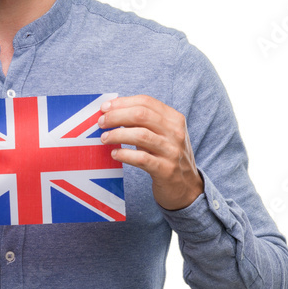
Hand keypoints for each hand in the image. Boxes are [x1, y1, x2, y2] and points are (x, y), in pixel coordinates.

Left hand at [98, 95, 203, 209]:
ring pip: (141, 135)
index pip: (146, 102)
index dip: (122, 102)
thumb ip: (143, 122)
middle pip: (141, 115)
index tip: (105, 107)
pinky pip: (142, 158)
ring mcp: (172, 151)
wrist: (186, 187)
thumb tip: (113, 111)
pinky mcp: (165, 170)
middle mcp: (175, 132)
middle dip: (117, 116)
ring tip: (104, 138)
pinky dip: (125, 155)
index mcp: (174, 118)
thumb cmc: (166, 156)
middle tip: (101, 122)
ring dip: (118, 134)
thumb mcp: (162, 134)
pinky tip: (115, 154)